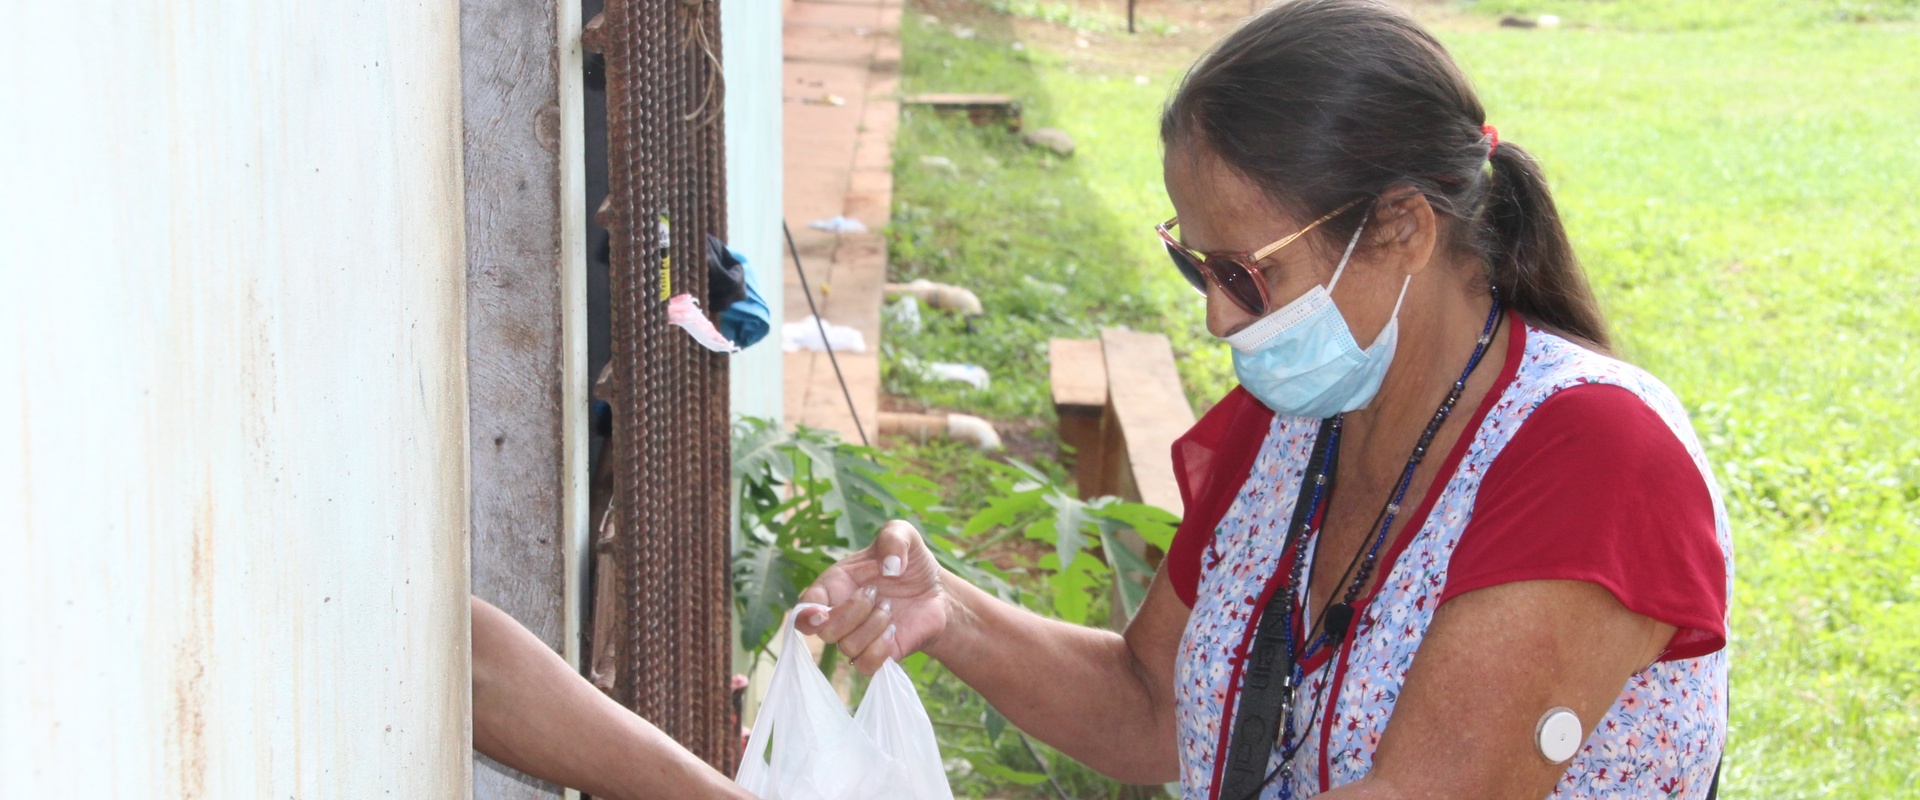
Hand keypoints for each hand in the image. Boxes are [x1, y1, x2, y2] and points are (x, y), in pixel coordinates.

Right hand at [795, 520, 960, 674]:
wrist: (936, 592)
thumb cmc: (910, 563)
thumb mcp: (904, 534)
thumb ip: (894, 537)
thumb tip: (890, 568)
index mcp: (834, 585)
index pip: (804, 606)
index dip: (805, 615)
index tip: (821, 613)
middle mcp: (839, 615)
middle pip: (825, 630)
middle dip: (854, 612)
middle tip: (876, 593)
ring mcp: (856, 637)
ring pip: (847, 647)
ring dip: (874, 626)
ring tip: (890, 609)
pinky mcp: (876, 656)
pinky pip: (864, 666)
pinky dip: (880, 649)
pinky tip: (893, 630)